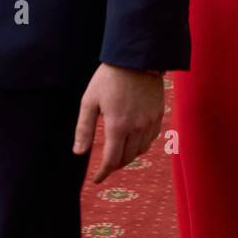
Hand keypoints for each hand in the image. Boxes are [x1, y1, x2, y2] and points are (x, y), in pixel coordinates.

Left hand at [73, 64, 164, 184]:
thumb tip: (78, 153)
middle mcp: (136, 127)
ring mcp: (150, 121)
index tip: (96, 179)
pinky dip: (141, 145)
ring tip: (118, 152)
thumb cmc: (109, 77)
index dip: (103, 173)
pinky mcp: (158, 114)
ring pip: (140, 151)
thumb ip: (84, 129)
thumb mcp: (90, 101)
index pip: (111, 161)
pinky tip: (133, 139)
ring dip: (128, 156)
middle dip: (114, 165)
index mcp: (117, 126)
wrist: (136, 58)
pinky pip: (151, 139)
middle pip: (126, 158)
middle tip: (105, 164)